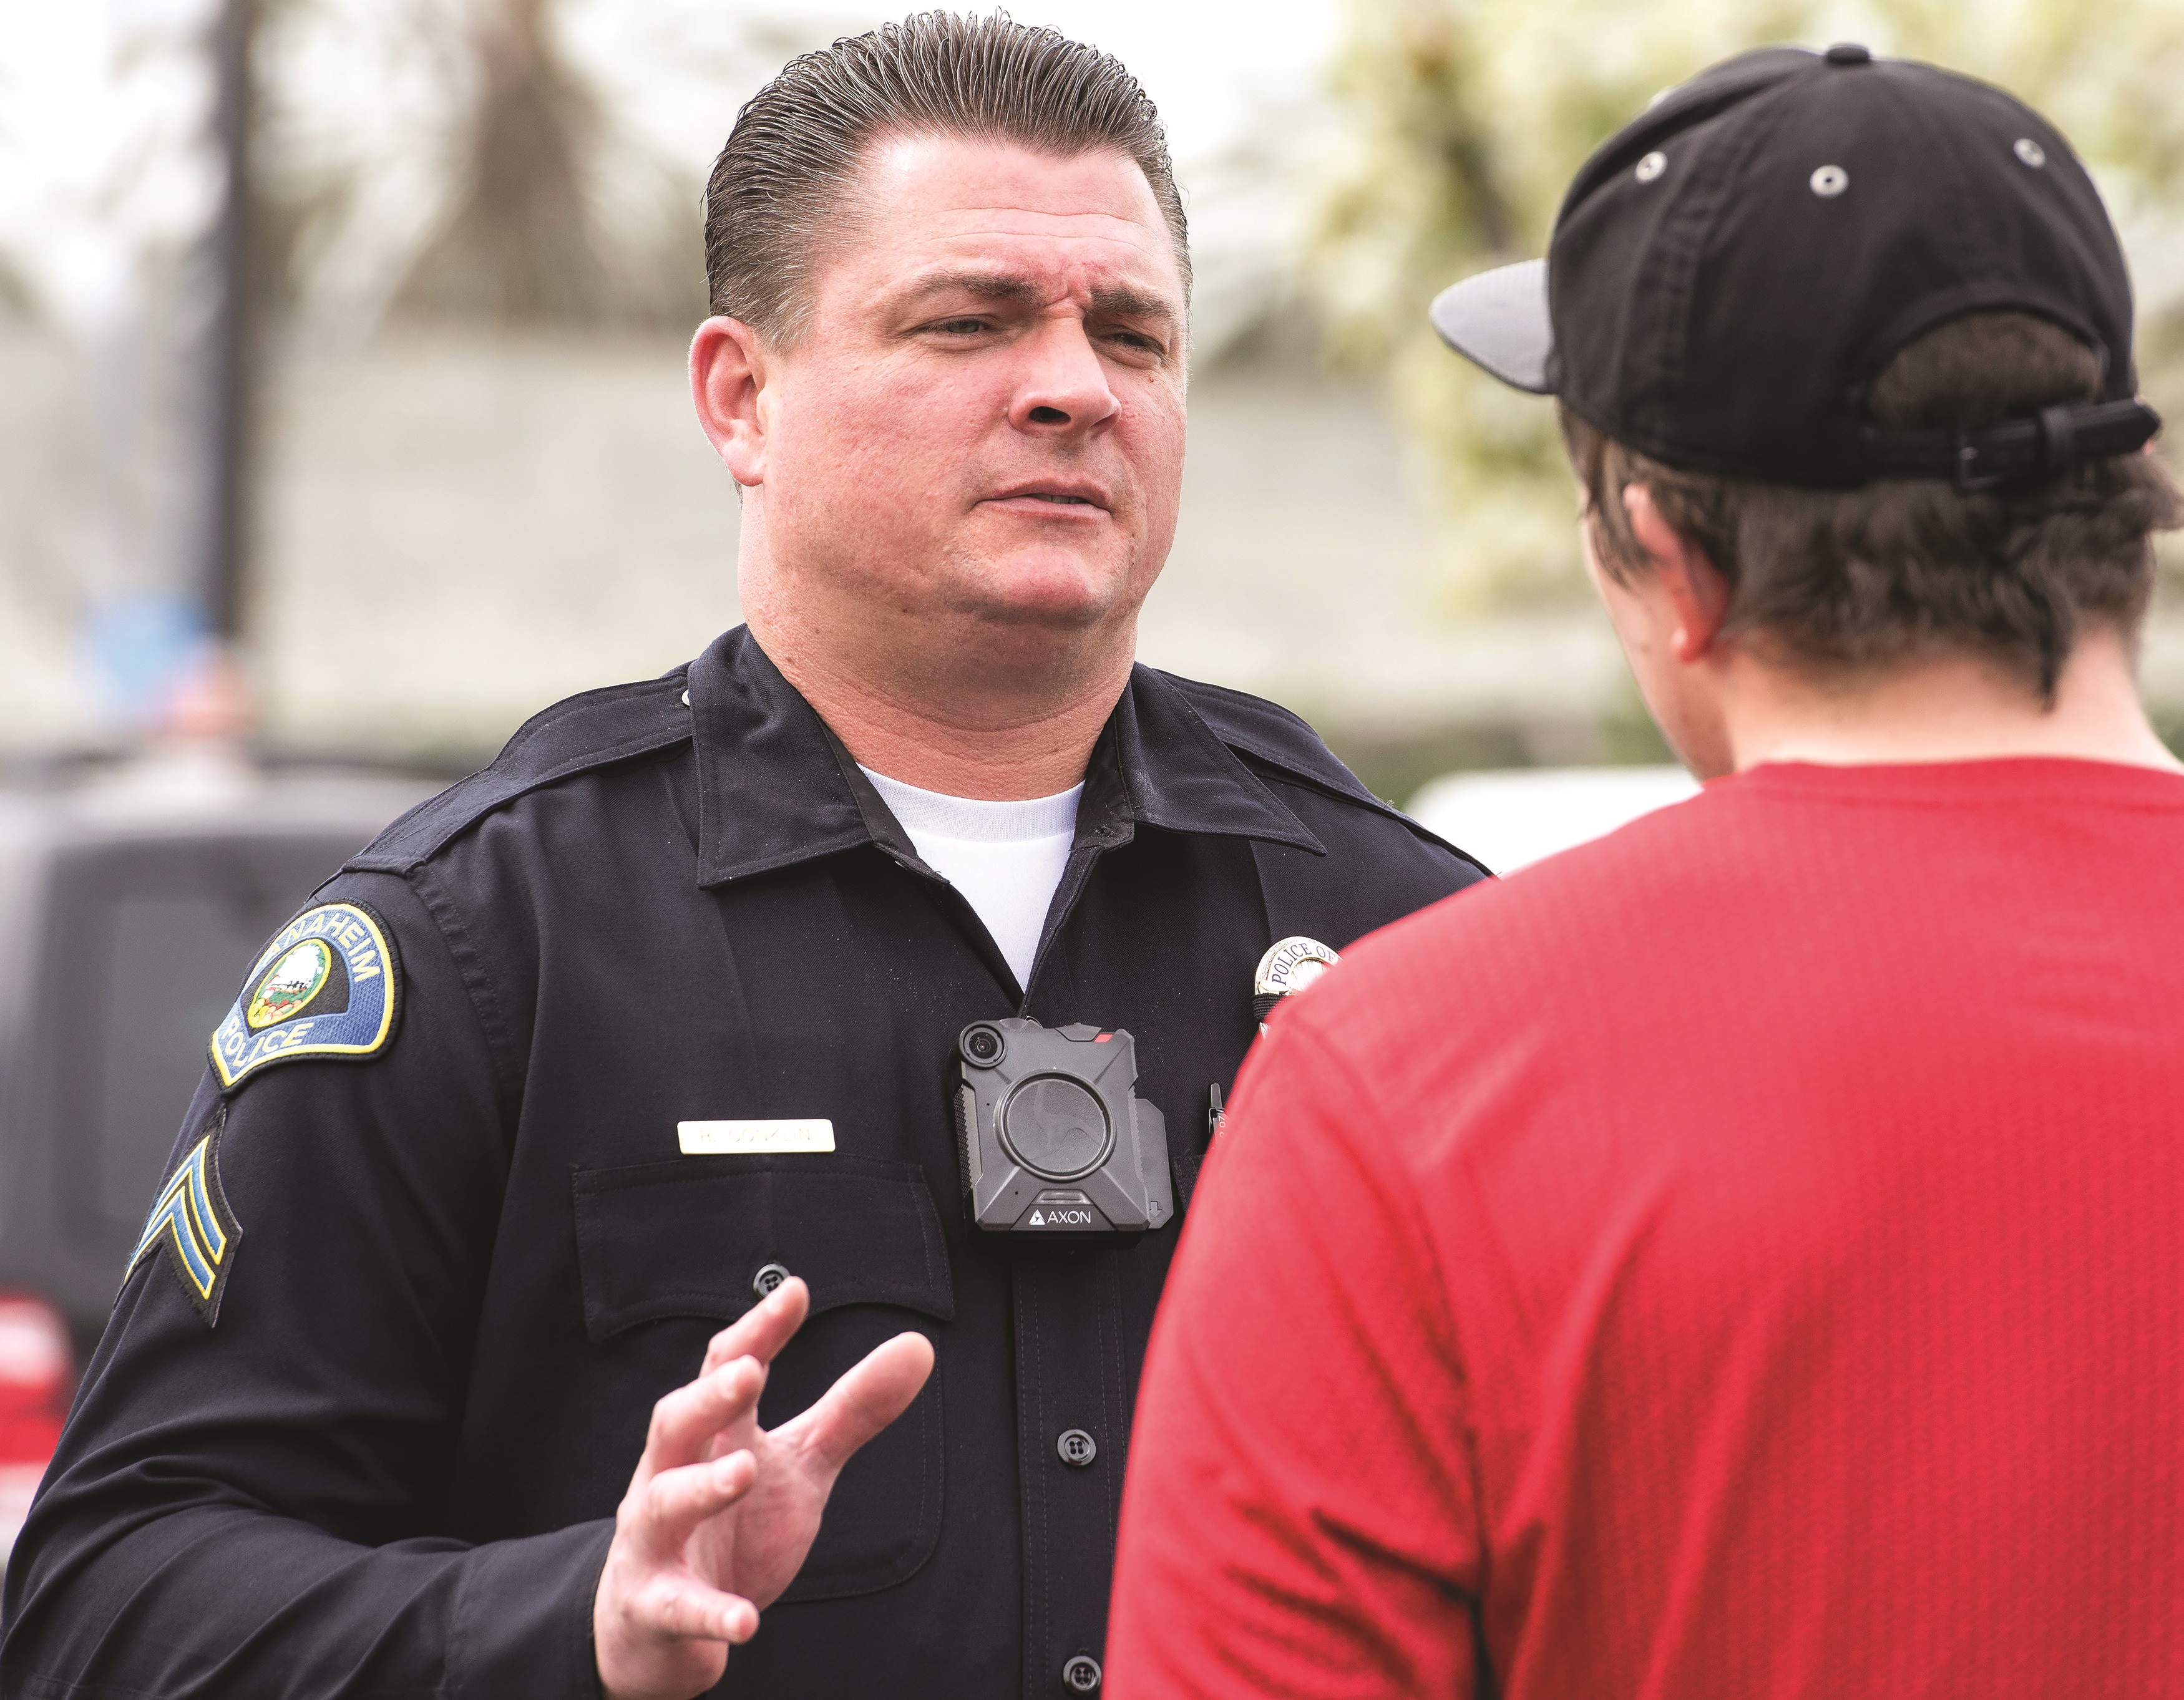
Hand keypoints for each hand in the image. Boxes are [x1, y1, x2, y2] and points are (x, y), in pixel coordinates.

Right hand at [592, 1278, 934, 1699]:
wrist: (661, 1625)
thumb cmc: (733, 1527)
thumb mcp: (800, 1465)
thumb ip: (852, 1409)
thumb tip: (918, 1346)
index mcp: (713, 1434)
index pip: (724, 1369)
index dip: (757, 1331)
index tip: (795, 1292)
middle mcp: (670, 1475)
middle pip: (676, 1423)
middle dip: (709, 1397)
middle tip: (749, 1371)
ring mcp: (655, 1542)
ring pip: (664, 1504)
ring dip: (701, 1487)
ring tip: (744, 1472)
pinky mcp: (654, 1606)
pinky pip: (677, 1608)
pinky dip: (710, 1612)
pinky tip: (746, 1623)